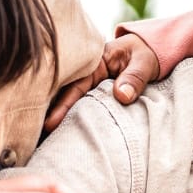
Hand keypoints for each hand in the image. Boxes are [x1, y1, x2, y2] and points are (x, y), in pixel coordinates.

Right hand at [43, 33, 160, 131]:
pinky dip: (72, 118)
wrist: (152, 50)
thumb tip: (122, 95)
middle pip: (65, 96)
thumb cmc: (146, 54)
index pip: (75, 86)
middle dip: (51, 115)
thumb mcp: (144, 62)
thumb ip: (134, 76)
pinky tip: (62, 135)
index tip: (51, 124)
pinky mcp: (94, 93)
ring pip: (71, 103)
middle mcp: (87, 75)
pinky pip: (81, 106)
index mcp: (95, 64)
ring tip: (44, 141)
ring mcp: (89, 85)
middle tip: (40, 137)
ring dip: (60, 119)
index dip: (62, 105)